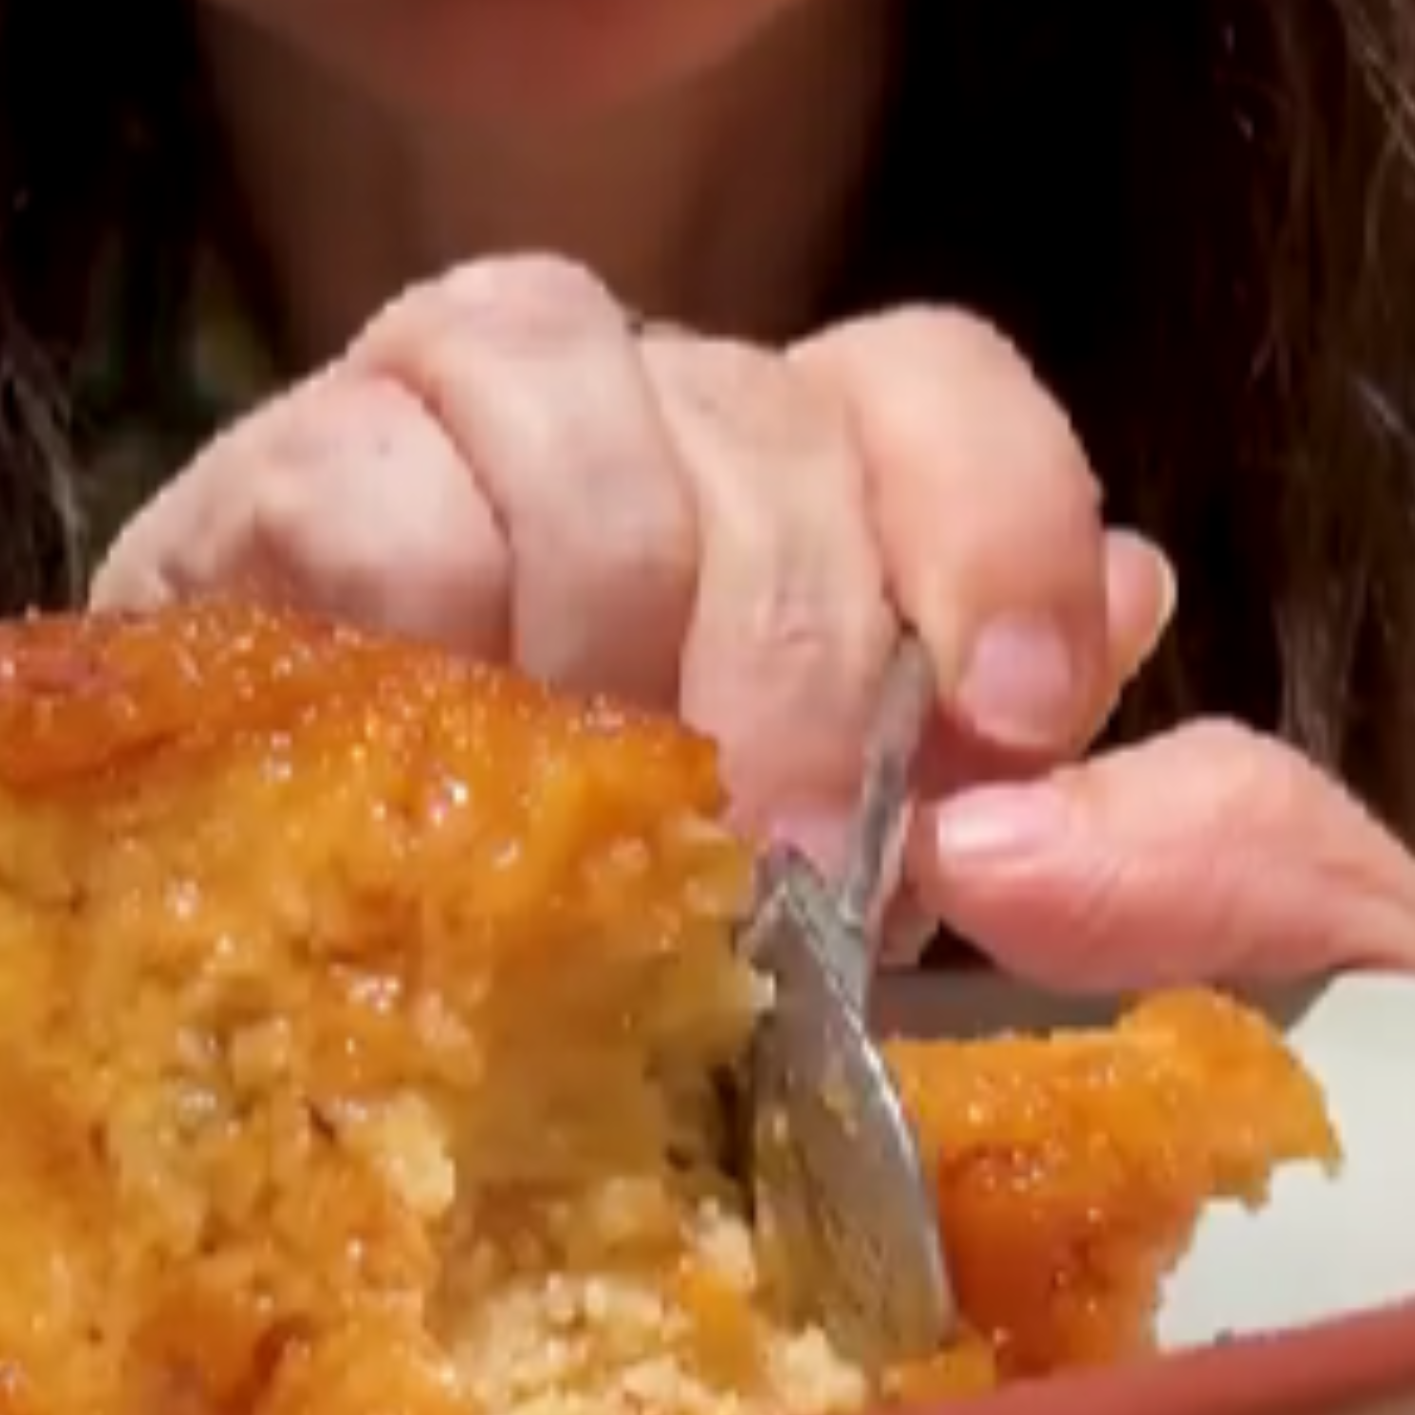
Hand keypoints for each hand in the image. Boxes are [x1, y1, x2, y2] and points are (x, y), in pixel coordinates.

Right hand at [87, 253, 1177, 880]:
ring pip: (555, 373)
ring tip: (591, 815)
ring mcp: (441, 425)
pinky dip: (413, 617)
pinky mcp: (261, 491)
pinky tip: (426, 754)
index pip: (931, 384)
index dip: (996, 523)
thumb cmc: (649, 985)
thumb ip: (1154, 855)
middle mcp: (640, 413)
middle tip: (782, 875)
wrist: (301, 1041)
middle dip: (800, 664)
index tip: (1009, 721)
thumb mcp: (955, 957)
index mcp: (807, 488)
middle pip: (761, 415)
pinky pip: (360, 475)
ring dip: (605, 623)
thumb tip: (1133, 645)